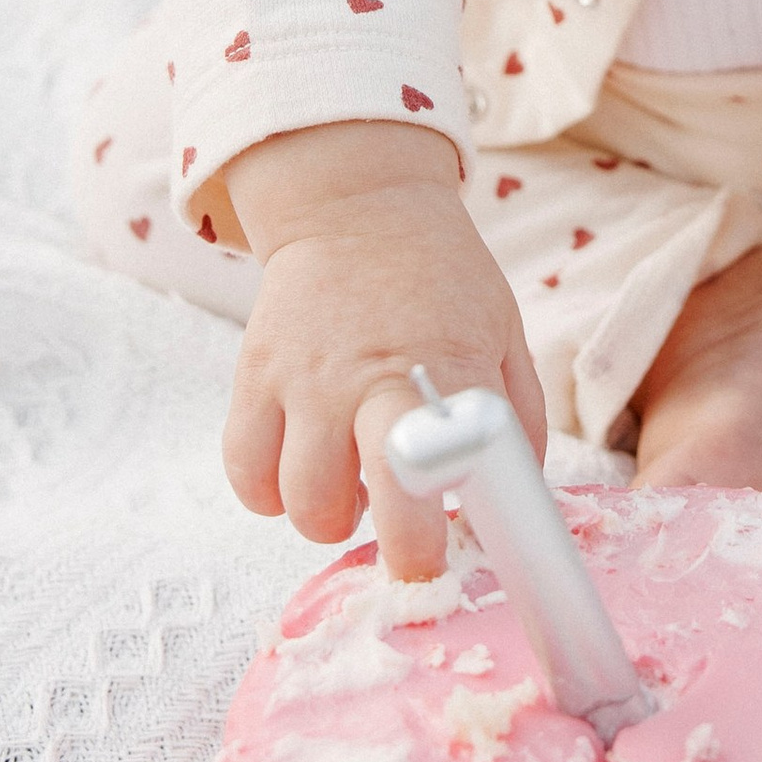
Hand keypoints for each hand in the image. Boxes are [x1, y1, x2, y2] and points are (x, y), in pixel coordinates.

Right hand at [215, 121, 548, 577]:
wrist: (357, 206)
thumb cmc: (440, 278)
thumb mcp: (502, 333)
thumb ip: (516, 419)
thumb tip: (516, 497)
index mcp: (444, 368)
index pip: (445, 469)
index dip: (443, 531)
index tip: (451, 555)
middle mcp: (366, 379)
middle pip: (356, 500)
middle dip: (388, 548)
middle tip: (405, 540)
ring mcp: (303, 379)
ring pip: (299, 501)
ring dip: (329, 518)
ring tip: (354, 490)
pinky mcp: (256, 374)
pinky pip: (246, 471)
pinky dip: (269, 494)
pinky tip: (301, 474)